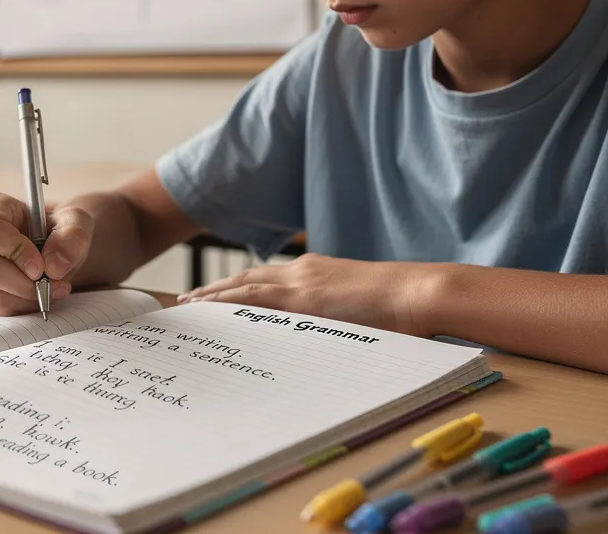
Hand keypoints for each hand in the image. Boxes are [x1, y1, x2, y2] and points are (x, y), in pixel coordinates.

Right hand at [0, 192, 93, 314]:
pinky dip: (21, 307)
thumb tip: (54, 265)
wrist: (52, 249)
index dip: (15, 251)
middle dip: (24, 283)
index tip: (40, 265)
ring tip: (51, 288)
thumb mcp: (75, 223)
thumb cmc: (57, 230)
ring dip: (27, 298)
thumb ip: (72, 236)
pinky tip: (36, 294)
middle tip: (53, 283)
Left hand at [178, 253, 440, 336]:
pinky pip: (255, 299)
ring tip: (190, 306)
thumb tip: (322, 336)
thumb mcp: (358, 308)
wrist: (418, 293)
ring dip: (214, 295)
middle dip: (217, 290)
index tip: (217, 297)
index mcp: (316, 272)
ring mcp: (302, 282)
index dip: (239, 288)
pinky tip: (211, 310)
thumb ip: (334, 315)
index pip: (267, 279)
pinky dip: (230, 303)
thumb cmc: (401, 307)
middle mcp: (303, 271)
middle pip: (248, 279)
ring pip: (245, 286)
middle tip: (190, 301)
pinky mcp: (304, 296)